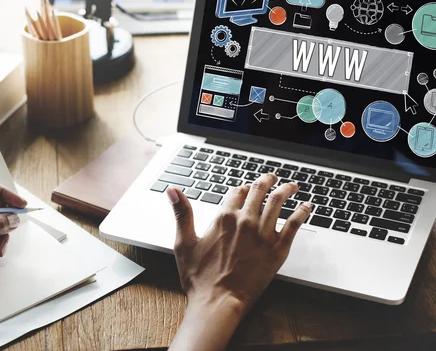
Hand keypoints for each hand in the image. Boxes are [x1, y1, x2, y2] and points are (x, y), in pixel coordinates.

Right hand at [167, 174, 311, 350]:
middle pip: (259, 191)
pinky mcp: (277, 250)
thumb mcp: (184, 243)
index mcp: (224, 218)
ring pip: (278, 202)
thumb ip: (182, 213)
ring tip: (291, 186)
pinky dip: (302, 212)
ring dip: (286, 190)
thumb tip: (172, 190)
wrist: (218, 302)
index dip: (241, 188)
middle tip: (272, 178)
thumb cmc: (199, 278)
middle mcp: (245, 221)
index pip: (236, 192)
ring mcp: (263, 235)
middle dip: (266, 181)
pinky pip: (294, 225)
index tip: (245, 188)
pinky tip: (307, 207)